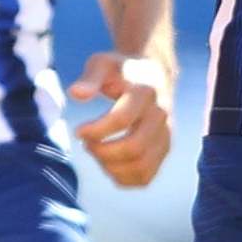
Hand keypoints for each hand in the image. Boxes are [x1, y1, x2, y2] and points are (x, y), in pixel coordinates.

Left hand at [69, 51, 175, 187]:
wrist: (153, 74)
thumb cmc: (121, 70)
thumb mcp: (102, 64)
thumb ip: (90, 78)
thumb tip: (75, 94)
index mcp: (146, 91)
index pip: (122, 119)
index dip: (96, 130)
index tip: (78, 130)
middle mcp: (161, 114)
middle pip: (134, 148)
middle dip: (103, 152)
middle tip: (87, 143)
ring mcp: (166, 134)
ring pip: (141, 167)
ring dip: (111, 167)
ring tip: (98, 153)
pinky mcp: (164, 149)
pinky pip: (145, 177)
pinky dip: (122, 178)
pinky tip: (109, 163)